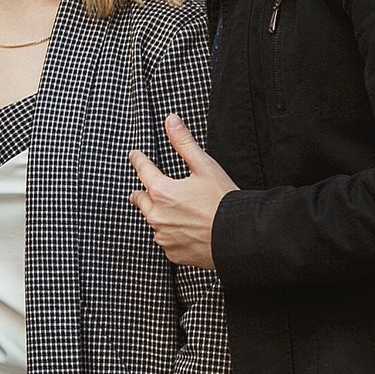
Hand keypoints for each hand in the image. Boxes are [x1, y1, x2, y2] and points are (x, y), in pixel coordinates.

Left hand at [127, 114, 232, 270]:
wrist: (239, 237)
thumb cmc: (223, 202)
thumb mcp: (205, 166)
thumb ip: (183, 143)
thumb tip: (171, 121)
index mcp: (160, 191)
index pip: (142, 170)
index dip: (139, 160)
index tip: (135, 156)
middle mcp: (156, 215)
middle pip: (140, 199)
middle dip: (143, 192)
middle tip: (151, 187)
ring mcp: (163, 236)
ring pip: (153, 221)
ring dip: (159, 214)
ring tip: (176, 210)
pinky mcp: (173, 253)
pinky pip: (165, 240)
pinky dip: (172, 233)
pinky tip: (186, 229)